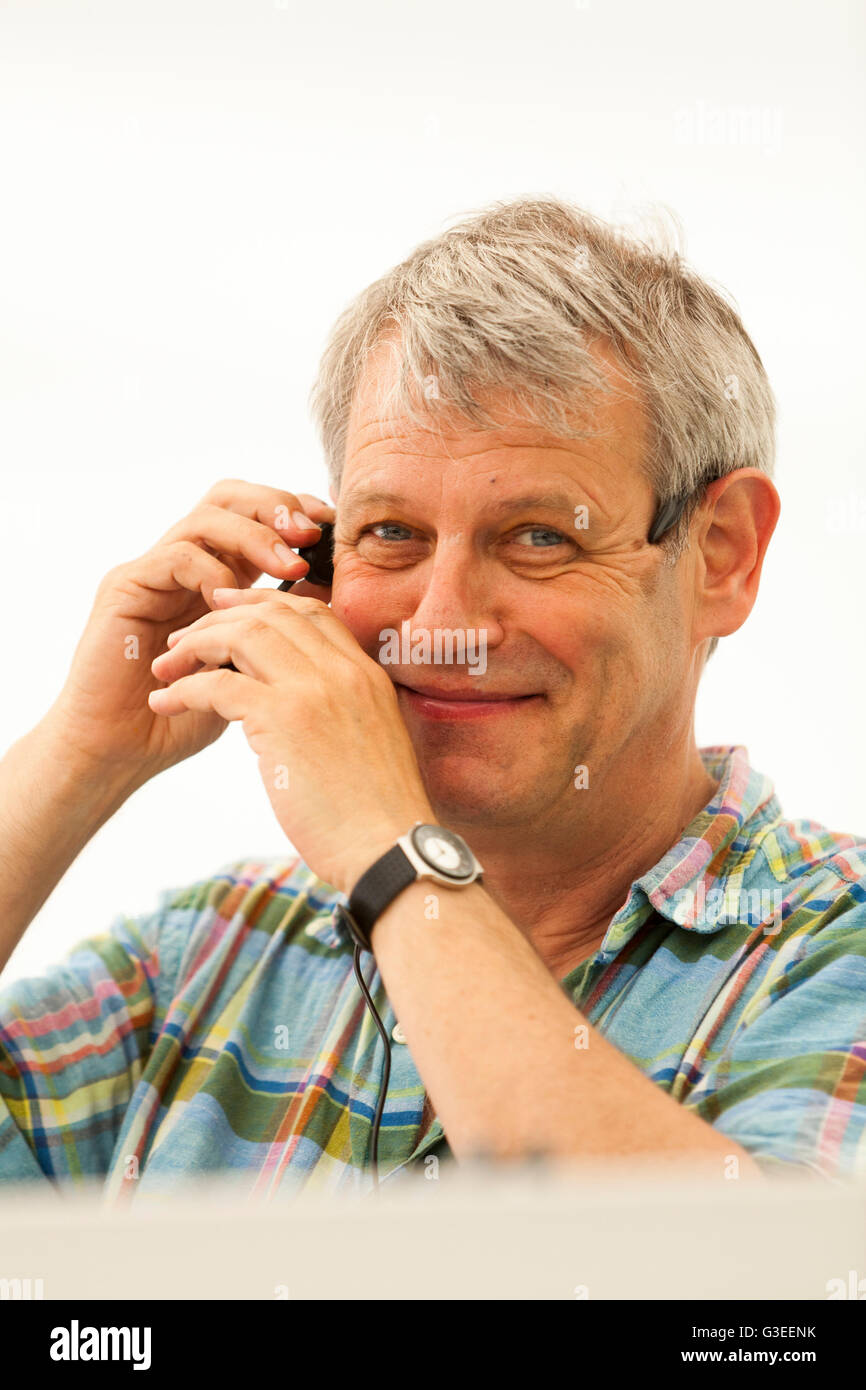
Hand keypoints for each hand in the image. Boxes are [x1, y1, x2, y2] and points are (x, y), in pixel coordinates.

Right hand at [42, 480, 333, 793]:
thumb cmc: (187, 718)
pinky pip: (176, 557)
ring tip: (288, 565)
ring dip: (255, 536)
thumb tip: (331, 596)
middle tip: (311, 535)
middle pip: (231, 498)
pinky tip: (232, 600)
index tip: (334, 530)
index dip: (296, 514)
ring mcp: (155, 572)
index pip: (258, 518)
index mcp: (220, 576)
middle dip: (276, 507)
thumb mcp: (250, 670)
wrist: (123, 751)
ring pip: (207, 518)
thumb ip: (280, 632)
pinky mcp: (126, 586)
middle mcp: (186, 565)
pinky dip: (211, 571)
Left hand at [147, 587, 434, 893]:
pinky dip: (184, 689)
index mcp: (365, 673)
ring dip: (195, 646)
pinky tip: (165, 703)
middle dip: (219, 617)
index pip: (311, 611)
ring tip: (166, 666)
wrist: (389, 848)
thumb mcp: (369, 741)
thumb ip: (342, 710)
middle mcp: (343, 671)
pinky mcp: (284, 721)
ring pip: (243, 635)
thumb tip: (304, 711)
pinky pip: (218, 685)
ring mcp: (315, 691)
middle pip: (271, 613)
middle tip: (183, 637)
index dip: (264, 604)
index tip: (229, 612)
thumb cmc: (377, 813)